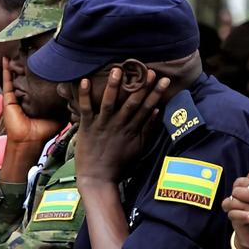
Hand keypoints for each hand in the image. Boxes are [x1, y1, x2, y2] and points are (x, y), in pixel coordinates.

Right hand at [1, 57, 61, 144]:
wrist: (30, 141)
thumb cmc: (43, 132)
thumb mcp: (59, 117)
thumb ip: (66, 107)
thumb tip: (78, 98)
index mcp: (36, 100)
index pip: (39, 83)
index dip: (43, 72)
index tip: (49, 59)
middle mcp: (24, 96)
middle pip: (26, 77)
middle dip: (28, 64)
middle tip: (33, 49)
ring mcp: (15, 97)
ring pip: (16, 76)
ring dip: (16, 64)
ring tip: (19, 49)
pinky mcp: (8, 98)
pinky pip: (6, 81)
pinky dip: (5, 69)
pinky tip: (5, 59)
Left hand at [76, 68, 169, 183]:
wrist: (98, 179)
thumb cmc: (119, 164)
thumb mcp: (139, 148)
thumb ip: (148, 130)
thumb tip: (158, 111)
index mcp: (132, 130)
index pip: (147, 108)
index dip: (156, 93)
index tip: (164, 79)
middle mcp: (119, 126)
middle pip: (132, 103)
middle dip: (141, 87)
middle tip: (149, 70)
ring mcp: (102, 126)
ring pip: (109, 103)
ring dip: (113, 86)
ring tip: (117, 70)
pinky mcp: (87, 127)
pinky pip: (85, 109)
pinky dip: (84, 95)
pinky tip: (85, 80)